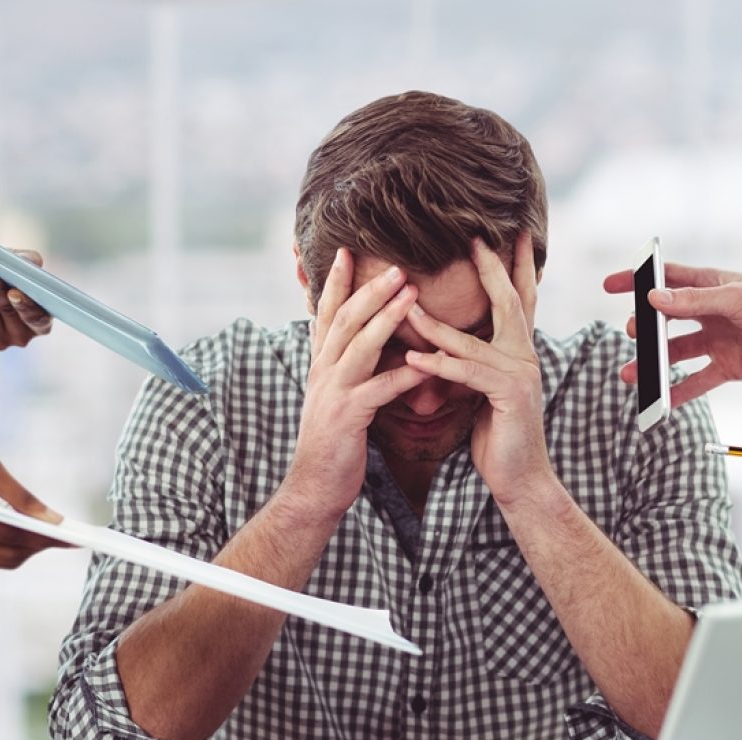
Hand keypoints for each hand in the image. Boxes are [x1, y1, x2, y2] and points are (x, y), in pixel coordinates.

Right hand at [0, 432, 67, 567]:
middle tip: (67, 536)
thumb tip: (53, 520)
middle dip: (40, 546)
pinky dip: (11, 547)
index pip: (9, 535)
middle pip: (8, 555)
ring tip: (51, 533)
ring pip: (2, 561)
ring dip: (28, 549)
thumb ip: (20, 495)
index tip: (72, 536)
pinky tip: (26, 533)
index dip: (44, 537)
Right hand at [283, 249, 430, 518]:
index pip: (327, 314)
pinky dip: (405, 374)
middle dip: (369, 288)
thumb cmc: (333, 443)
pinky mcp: (347, 417)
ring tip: (412, 293)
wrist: (313, 487)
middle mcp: (323, 372)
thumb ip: (349, 370)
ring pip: (359, 345)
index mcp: (321, 365)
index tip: (348, 251)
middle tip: (397, 264)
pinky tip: (428, 364)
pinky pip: (380, 389)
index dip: (336, 282)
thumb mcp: (336, 398)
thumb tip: (366, 345)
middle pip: (345, 320)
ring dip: (386, 317)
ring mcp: (333, 393)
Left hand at [405, 232, 550, 507]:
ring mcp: (521, 375)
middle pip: (509, 302)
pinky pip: (467, 373)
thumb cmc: (498, 436)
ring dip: (436, 324)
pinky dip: (439, 365)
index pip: (519, 300)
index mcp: (520, 352)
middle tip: (475, 238)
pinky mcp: (509, 396)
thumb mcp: (484, 391)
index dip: (514, 266)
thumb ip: (474, 363)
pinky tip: (413, 358)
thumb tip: (449, 342)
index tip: (510, 234)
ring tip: (407, 305)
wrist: (520, 478)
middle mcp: (525, 356)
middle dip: (492, 268)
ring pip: (473, 340)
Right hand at [603, 262, 741, 406]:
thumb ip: (694, 301)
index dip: (638, 281)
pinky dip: (678, 392)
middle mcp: (711, 312)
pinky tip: (660, 401)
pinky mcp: (728, 367)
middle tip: (632, 333)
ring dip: (653, 364)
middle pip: (666, 319)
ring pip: (676, 353)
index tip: (610, 285)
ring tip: (632, 374)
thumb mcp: (736, 299)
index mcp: (712, 285)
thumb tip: (654, 299)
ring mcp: (718, 341)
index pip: (667, 279)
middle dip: (644, 327)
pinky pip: (697, 381)